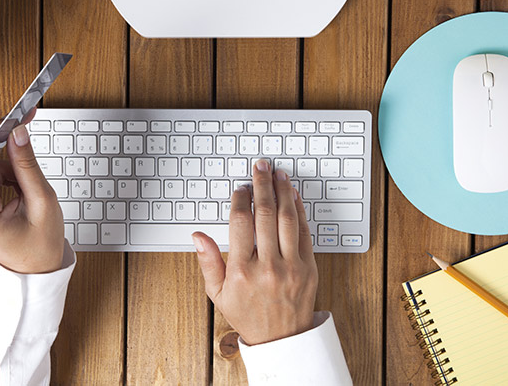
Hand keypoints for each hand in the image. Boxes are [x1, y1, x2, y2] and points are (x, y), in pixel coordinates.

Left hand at [0, 111, 64, 273]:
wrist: (35, 272)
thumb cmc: (40, 247)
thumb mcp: (42, 202)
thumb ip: (28, 165)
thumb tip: (18, 133)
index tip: (14, 115)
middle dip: (6, 143)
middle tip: (28, 121)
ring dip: (8, 161)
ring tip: (30, 181)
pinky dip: (5, 172)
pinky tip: (21, 184)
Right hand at [193, 161, 317, 344]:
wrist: (282, 339)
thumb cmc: (248, 315)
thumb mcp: (218, 293)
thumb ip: (208, 262)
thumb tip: (197, 236)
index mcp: (242, 271)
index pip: (240, 222)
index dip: (241, 198)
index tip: (241, 187)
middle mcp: (267, 266)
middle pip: (265, 213)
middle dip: (262, 185)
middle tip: (260, 168)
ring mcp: (291, 266)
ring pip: (287, 218)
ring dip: (283, 192)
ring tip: (278, 175)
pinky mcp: (309, 268)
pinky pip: (305, 232)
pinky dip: (299, 211)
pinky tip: (293, 196)